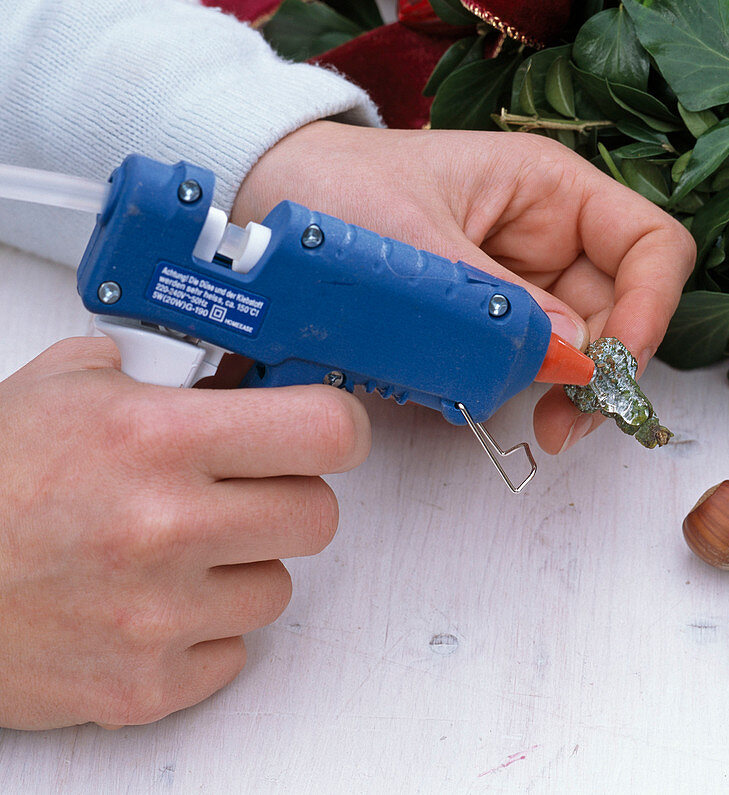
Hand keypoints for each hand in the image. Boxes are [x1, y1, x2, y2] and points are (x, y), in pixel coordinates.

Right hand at [0, 337, 369, 728]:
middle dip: (286, 498)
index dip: (337, 429)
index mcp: (156, 440)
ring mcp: (159, 615)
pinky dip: (203, 631)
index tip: (327, 434)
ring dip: (240, 568)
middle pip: (317, 515)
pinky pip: (233, 652)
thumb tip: (229, 370)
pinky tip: (151, 603)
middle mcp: (166, 527)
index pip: (326, 431)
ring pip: (278, 587)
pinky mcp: (146, 684)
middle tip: (238, 494)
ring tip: (172, 553)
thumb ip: (157, 372)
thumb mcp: (64, 390)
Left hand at [234, 121, 695, 452]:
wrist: (266, 201)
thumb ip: (497, 302)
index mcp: (551, 190)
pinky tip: (486, 404)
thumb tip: (572, 355)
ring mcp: (522, 283)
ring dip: (564, 393)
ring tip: (530, 426)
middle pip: (623, 310)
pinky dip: (520, 394)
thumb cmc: (337, 189)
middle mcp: (550, 237)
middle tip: (563, 425)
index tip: (611, 366)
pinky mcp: (489, 321)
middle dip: (604, 372)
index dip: (651, 306)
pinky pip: (527, 364)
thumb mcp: (417, 243)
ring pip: (580, 349)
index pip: (650, 245)